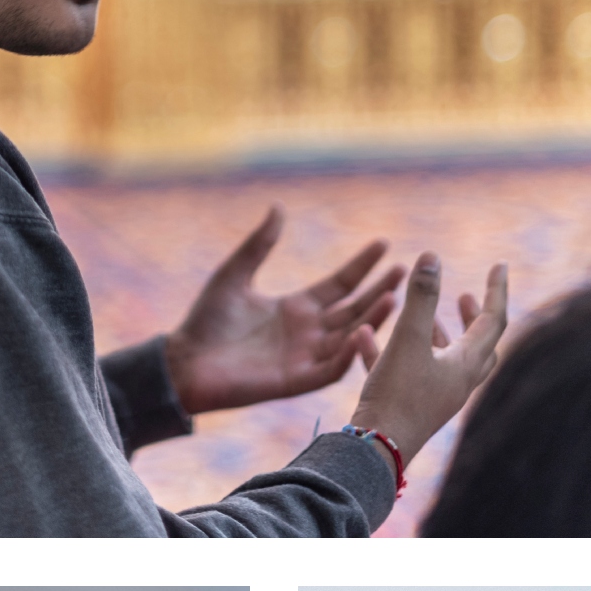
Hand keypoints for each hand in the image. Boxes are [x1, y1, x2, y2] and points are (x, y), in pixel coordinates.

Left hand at [160, 206, 405, 415]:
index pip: (340, 284)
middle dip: (379, 289)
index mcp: (296, 308)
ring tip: (394, 297)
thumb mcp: (234, 273)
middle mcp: (307, 332)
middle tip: (405, 270)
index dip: (362, 265)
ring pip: (349, 336)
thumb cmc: (206, 321)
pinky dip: (348, 354)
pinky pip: (331, 368)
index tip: (384, 243)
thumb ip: (259, 244)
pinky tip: (363, 333)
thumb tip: (278, 208)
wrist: (184, 362)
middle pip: (354, 308)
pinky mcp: (296, 381)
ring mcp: (305, 357)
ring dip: (373, 318)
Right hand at [347, 255, 506, 466]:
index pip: (493, 321)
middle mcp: (456, 383)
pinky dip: (392, 352)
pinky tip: (364, 337)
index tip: (499, 265)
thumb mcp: (408, 340)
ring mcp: (435, 397)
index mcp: (465, 365)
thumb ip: (420, 298)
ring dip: (436, 335)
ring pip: (444, 361)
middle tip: (466, 297)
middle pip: (478, 347)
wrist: (374, 452)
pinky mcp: (409, 407)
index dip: (496, 290)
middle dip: (473, 319)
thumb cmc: (396, 397)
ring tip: (423, 316)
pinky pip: (406, 373)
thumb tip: (432, 257)